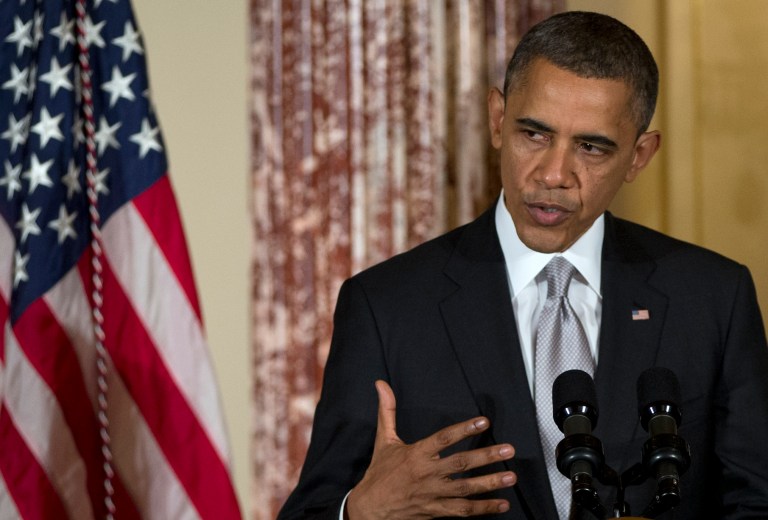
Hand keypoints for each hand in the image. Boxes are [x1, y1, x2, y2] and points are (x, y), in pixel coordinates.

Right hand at [345, 380, 516, 518]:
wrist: (370, 508)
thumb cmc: (379, 473)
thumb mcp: (383, 439)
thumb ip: (387, 411)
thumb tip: (381, 384)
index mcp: (416, 454)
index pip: (443, 439)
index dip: (464, 429)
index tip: (483, 422)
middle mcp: (426, 474)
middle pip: (460, 464)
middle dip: (486, 457)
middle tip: (508, 450)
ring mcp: (432, 494)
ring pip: (465, 489)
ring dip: (490, 483)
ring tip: (511, 477)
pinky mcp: (436, 511)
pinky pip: (462, 511)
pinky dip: (483, 508)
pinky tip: (501, 504)